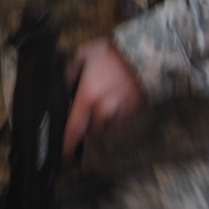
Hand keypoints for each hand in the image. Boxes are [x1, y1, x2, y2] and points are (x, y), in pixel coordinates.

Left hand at [62, 38, 145, 159]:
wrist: (146, 55)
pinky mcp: (132, 113)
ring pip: (104, 126)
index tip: (64, 154)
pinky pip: (117, 121)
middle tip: (86, 108)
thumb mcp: (84, 55)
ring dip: (100, 119)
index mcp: (88, 95)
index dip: (68, 144)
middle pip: (89, 130)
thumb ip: (69, 73)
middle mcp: (104, 109)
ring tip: (102, 98)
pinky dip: (113, 115)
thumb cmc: (114, 54)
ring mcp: (120, 113)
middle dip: (85, 124)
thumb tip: (62, 86)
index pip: (74, 128)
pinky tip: (114, 98)